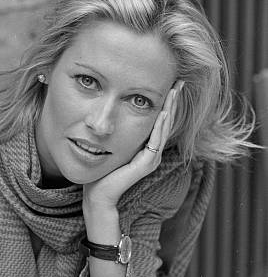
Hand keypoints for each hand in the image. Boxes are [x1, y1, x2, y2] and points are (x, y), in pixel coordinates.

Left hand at [83, 80, 183, 211]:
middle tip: (179, 81)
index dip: (166, 103)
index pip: (160, 121)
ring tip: (174, 92)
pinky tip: (163, 112)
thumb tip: (112, 113)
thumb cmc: (102, 172)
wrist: (98, 194)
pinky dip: (160, 126)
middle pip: (166, 122)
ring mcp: (151, 159)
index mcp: (146, 148)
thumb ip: (117, 133)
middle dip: (172, 101)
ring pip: (164, 129)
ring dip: (170, 109)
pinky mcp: (146, 165)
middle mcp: (152, 153)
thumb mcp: (112, 146)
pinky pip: (156, 142)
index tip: (170, 84)